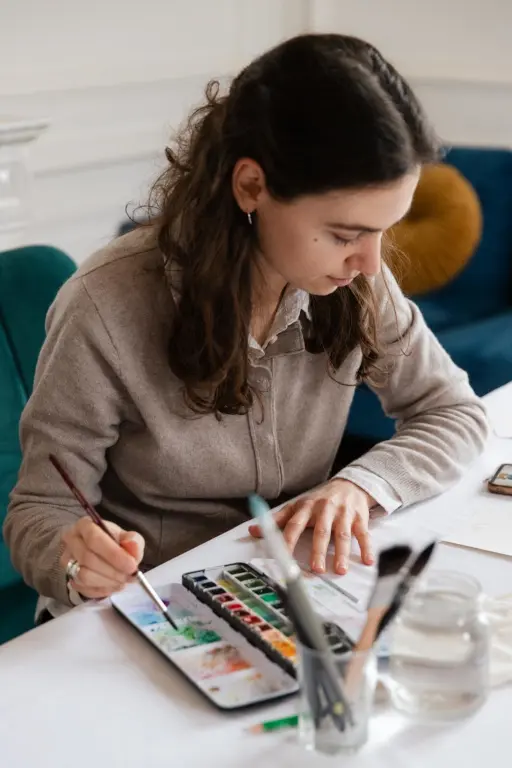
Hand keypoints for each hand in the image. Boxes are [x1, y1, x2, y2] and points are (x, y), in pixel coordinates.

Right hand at [60, 517, 144, 598]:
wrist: (98, 551)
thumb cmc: (112, 542)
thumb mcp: (126, 536)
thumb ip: (133, 541)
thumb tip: (132, 546)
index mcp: (84, 526)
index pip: (94, 539)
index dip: (114, 554)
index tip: (131, 566)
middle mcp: (71, 541)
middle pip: (88, 559)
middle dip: (113, 571)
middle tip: (130, 576)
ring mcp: (66, 560)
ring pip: (83, 576)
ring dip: (108, 582)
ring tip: (123, 581)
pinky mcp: (68, 577)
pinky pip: (84, 589)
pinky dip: (102, 590)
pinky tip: (113, 585)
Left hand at [249, 479, 373, 574]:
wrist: (348, 484)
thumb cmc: (319, 500)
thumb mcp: (297, 506)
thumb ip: (277, 520)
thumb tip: (252, 531)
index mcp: (306, 508)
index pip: (295, 525)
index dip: (288, 540)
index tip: (283, 557)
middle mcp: (325, 510)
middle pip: (321, 532)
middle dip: (318, 551)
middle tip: (316, 569)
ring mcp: (343, 514)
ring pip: (342, 534)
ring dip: (342, 553)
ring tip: (339, 570)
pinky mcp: (359, 518)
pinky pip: (363, 533)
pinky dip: (366, 547)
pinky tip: (367, 560)